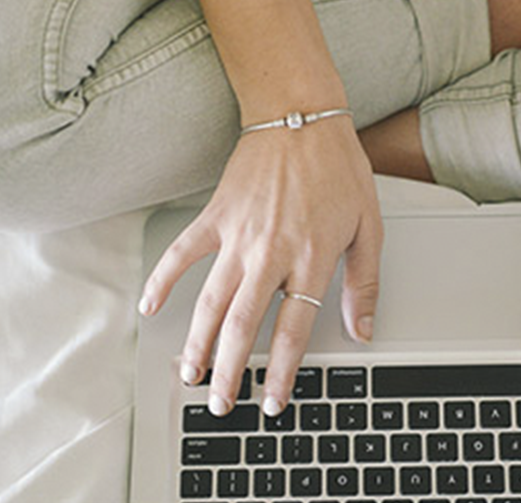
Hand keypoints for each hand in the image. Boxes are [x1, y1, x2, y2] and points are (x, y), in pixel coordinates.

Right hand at [137, 118, 382, 416]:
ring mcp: (238, 236)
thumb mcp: (369, 225)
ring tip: (189, 376)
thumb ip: (364, 283)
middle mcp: (271, 253)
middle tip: (222, 404)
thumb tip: (364, 328)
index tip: (273, 402)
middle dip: (230, 372)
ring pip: (211, 302)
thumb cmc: (338, 168)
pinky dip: (163, 281)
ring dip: (197, 343)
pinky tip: (150, 308)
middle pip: (244, 327)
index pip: (293, 330)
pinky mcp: (215, 216)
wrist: (301, 116)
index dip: (281, 371)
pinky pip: (182, 255)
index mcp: (312, 258)